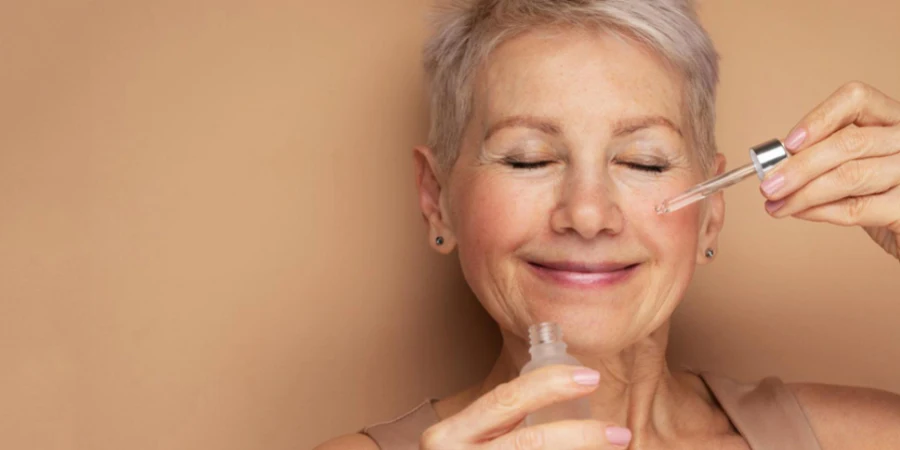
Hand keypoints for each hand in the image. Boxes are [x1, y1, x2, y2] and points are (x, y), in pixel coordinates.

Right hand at [419, 365, 630, 448]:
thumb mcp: (471, 441)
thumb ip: (503, 422)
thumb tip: (566, 393)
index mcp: (449, 436)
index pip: (506, 399)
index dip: (551, 385)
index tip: (591, 378)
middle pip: (529, 444)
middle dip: (580, 435)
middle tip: (619, 433)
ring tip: (616, 448)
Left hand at [760, 82, 899, 261]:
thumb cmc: (880, 196)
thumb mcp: (855, 166)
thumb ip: (826, 157)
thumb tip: (779, 163)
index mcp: (892, 120)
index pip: (856, 100)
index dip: (819, 119)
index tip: (789, 144)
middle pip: (848, 142)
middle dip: (799, 166)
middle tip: (768, 185)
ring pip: (849, 175)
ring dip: (802, 193)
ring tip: (776, 204)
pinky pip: (857, 208)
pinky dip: (820, 211)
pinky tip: (799, 212)